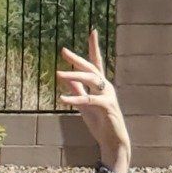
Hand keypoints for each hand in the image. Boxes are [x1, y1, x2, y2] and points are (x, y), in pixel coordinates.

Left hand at [57, 29, 129, 171]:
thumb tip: (65, 76)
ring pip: (92, 80)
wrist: (112, 141)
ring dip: (74, 75)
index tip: (93, 31)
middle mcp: (106, 87)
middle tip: (64, 50)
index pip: (97, 63)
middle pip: (92, 68)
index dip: (94, 47)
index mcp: (101, 86)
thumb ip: (76, 90)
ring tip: (58, 73)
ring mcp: (108, 96)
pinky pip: (90, 100)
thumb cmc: (100, 123)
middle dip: (78, 58)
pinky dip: (76, 99)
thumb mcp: (84, 105)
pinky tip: (62, 98)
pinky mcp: (107, 108)